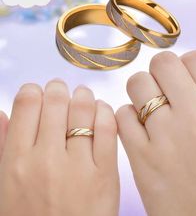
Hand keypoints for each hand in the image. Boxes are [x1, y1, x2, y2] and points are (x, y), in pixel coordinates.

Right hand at [0, 80, 118, 215]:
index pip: (26, 102)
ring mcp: (78, 166)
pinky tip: (101, 110)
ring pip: (83, 109)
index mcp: (16, 160)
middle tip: (63, 90)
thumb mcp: (4, 186)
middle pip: (56, 100)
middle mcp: (46, 159)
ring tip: (83, 96)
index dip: (35, 90)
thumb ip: (2, 145)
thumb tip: (2, 113)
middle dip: (59, 88)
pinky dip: (104, 111)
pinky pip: (107, 128)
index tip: (41, 93)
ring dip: (83, 95)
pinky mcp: (105, 174)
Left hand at [117, 51, 195, 215]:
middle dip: (161, 72)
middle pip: (162, 64)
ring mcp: (165, 136)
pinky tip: (139, 128)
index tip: (184, 79)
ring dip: (142, 91)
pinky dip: (128, 116)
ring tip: (150, 106)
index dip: (187, 67)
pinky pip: (122, 115)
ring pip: (137, 83)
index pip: (195, 58)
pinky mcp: (141, 157)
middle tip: (164, 88)